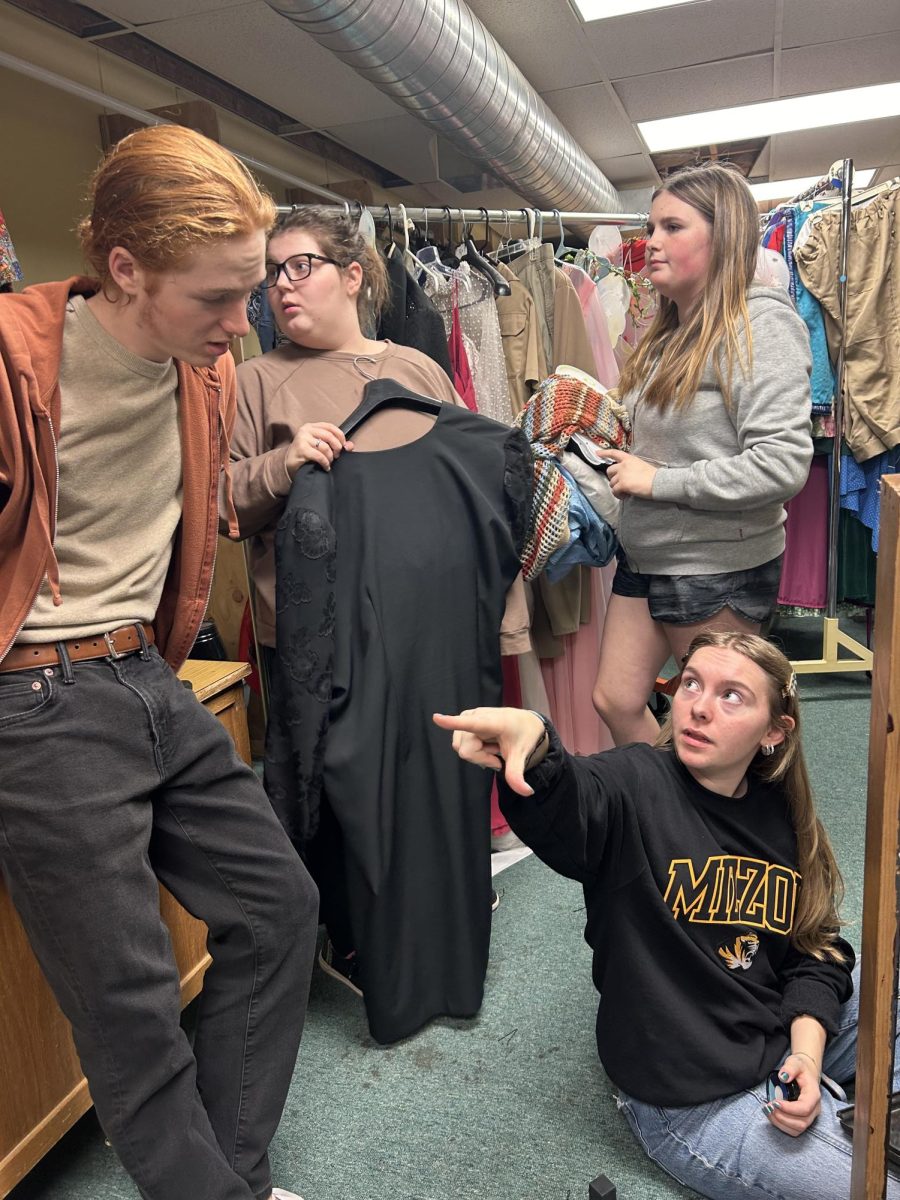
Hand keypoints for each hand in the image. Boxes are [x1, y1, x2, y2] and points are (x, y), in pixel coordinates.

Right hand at [285, 422, 352, 476]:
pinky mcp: (301, 449)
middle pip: (329, 435)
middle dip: (337, 447)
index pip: (330, 427)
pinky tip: (326, 467)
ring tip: (330, 462)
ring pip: (324, 446)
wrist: (288, 464)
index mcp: (312, 426)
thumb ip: (336, 444)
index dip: (340, 436)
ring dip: (330, 457)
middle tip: (337, 456)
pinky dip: (325, 462)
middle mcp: (306, 430)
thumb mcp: (320, 447)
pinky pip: (319, 455)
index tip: (344, 446)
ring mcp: (302, 439)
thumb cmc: (306, 455)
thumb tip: (350, 446)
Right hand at [432, 708, 546, 795]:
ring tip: (493, 748)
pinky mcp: (465, 719)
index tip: (436, 718)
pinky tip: (486, 746)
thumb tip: (527, 792)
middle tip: (497, 756)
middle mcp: (477, 715)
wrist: (525, 723)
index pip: (470, 724)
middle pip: (465, 750)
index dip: (452, 722)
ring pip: (460, 748)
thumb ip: (517, 775)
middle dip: (481, 759)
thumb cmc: (523, 735)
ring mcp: (469, 716)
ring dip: (477, 754)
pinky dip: (473, 750)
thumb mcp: (522, 756)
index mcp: (494, 722)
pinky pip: (460, 743)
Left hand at [603, 448, 657, 498]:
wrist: (658, 482)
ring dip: (617, 488)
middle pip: (609, 471)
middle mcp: (623, 465)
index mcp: (629, 459)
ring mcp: (622, 475)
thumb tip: (625, 475)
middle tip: (619, 484)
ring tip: (625, 492)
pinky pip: (615, 491)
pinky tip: (625, 496)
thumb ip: (630, 467)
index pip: (614, 453)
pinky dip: (619, 495)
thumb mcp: (641, 465)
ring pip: (612, 483)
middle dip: (612, 478)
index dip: (604, 453)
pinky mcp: (622, 484)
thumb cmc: (653, 476)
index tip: (597, 453)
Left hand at [764, 1054, 821, 1135]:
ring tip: (768, 1110)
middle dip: (782, 1117)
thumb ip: (790, 1068)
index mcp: (814, 1095)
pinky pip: (794, 1130)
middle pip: (801, 1122)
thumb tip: (783, 1077)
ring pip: (797, 1129)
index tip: (775, 1102)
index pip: (804, 1108)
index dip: (789, 1109)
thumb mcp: (795, 1062)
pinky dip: (781, 1125)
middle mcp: (814, 1108)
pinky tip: (772, 1115)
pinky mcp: (803, 1119)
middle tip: (768, 1106)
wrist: (806, 1072)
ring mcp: (810, 1116)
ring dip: (780, 1123)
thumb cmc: (801, 1068)